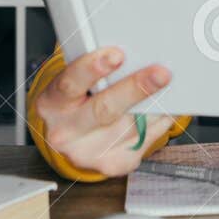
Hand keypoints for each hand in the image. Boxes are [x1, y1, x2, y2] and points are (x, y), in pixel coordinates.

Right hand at [34, 46, 176, 176]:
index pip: (70, 83)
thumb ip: (96, 70)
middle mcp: (66, 132)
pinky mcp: (113, 163)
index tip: (117, 55)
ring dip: (154, 104)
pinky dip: (158, 120)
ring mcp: (89, 152)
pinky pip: (145, 139)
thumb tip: (134, 56)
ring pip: (131, 126)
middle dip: (135, 89)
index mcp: (52, 103)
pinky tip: (162, 107)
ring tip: (166, 85)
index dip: (93, 68)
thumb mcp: (75, 81)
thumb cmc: (77, 99)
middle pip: (104, 110)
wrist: (72, 137)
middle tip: (160, 73)